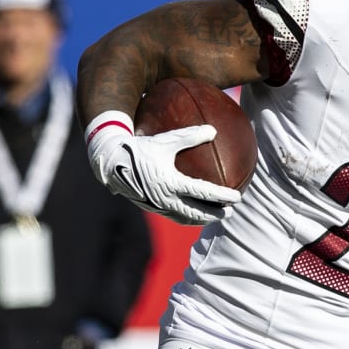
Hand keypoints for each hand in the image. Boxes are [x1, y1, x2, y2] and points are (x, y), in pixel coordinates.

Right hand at [85, 111, 241, 225]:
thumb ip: (189, 135)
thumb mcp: (165, 139)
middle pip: (197, 212)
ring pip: (184, 217)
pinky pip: (173, 215)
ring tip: (213, 217)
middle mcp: (165, 198)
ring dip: (201, 219)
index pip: (203, 193)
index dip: (222, 196)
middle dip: (215, 214)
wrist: (110, 162)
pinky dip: (186, 217)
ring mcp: (157, 205)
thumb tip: (213, 130)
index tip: (237, 197)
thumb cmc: (139, 146)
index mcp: (171, 182)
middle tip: (230, 213)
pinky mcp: (150, 206)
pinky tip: (192, 214)